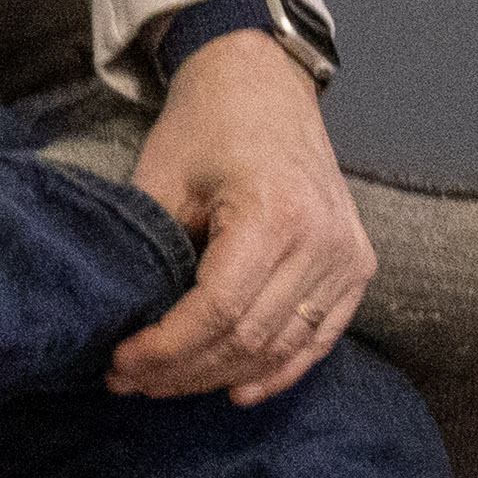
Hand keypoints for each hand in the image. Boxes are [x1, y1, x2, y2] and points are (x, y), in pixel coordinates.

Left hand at [113, 28, 371, 402]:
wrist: (265, 86)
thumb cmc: (207, 127)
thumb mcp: (161, 179)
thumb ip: (151, 250)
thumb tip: (122, 320)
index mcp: (273, 216)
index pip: (217, 311)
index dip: (165, 348)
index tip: (119, 362)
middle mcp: (322, 241)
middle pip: (250, 338)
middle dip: (183, 370)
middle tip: (128, 381)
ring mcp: (347, 256)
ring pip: (283, 346)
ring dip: (221, 376)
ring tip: (164, 385)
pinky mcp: (357, 266)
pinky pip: (321, 337)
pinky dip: (280, 370)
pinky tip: (236, 391)